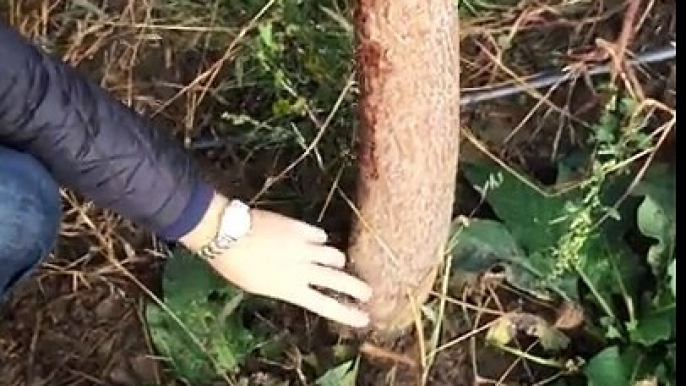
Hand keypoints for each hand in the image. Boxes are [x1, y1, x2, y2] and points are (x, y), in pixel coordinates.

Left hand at [205, 208, 372, 327]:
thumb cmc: (235, 265)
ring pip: (334, 255)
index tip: (364, 318)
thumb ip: (284, 286)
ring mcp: (303, 247)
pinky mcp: (300, 227)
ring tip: (334, 260)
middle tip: (367, 292)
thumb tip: (299, 282)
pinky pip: (319, 235)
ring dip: (335, 260)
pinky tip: (313, 240)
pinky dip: (318, 240)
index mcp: (290, 289)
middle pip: (339, 280)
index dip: (348, 314)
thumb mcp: (260, 285)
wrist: (226, 233)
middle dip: (357, 288)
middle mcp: (302, 269)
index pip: (326, 306)